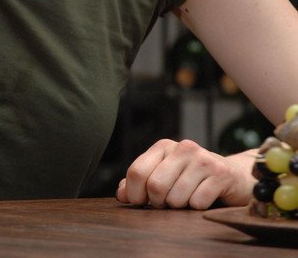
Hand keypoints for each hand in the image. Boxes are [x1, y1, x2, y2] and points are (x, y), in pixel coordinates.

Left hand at [116, 139, 254, 209]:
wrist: (232, 176)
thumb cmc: (192, 178)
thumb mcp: (164, 175)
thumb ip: (141, 182)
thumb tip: (122, 194)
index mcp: (163, 146)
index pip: (137, 172)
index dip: (135, 194)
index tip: (143, 201)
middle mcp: (182, 148)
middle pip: (155, 186)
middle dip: (159, 202)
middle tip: (168, 201)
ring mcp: (202, 159)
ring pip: (176, 198)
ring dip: (180, 206)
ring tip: (188, 197)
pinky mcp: (220, 174)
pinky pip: (197, 203)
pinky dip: (197, 207)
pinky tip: (204, 197)